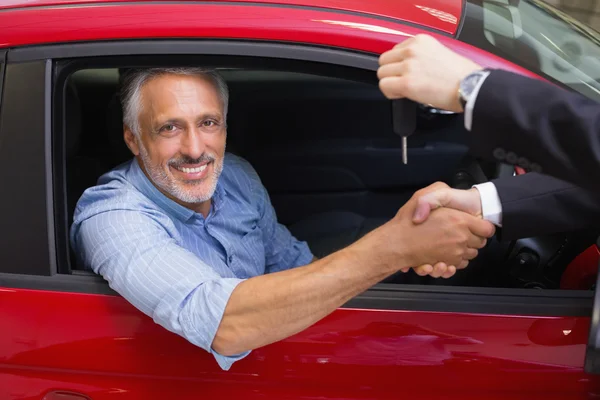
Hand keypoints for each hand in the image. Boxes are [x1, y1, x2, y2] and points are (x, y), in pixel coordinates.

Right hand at [358, 188, 494, 277]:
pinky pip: (458, 265)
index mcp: (458, 220)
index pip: (486, 228)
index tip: (474, 225)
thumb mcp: (422, 196)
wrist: (394, 243)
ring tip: (450, 245)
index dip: (481, 227)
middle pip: (480, 243)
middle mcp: (460, 238)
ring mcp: (454, 253)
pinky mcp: (447, 264)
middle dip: (472, 239)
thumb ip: (437, 193)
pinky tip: (444, 258)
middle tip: (460, 233)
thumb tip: (450, 198)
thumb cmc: (407, 220)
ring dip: (463, 252)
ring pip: (469, 255)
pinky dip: (454, 264)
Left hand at [377, 34, 482, 111]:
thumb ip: (419, 55)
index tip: (407, 72)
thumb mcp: (438, 52)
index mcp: (420, 40)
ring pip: (382, 73)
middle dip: (391, 73)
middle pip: (384, 61)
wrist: (471, 86)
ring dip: (390, 82)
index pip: (394, 50)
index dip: (398, 64)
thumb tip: (406, 65)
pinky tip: (402, 94)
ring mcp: (408, 66)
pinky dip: (390, 92)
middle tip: (403, 81)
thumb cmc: (461, 74)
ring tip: (405, 89)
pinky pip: (384, 86)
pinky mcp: (406, 83)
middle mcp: (412, 50)